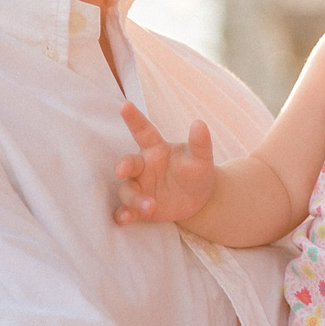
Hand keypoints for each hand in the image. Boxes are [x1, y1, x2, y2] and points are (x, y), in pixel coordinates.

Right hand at [112, 101, 214, 225]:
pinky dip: (122, 215)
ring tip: (151, 206)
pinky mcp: (138, 208)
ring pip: (126, 190)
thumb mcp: (202, 159)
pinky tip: (123, 220)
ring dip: (134, 198)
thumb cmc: (196, 172)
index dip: (134, 118)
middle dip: (122, 165)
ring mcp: (139, 187)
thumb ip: (200, 143)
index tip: (125, 105)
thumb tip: (199, 123)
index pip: (143, 131)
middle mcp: (143, 166)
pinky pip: (125, 210)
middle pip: (127, 162)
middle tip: (123, 170)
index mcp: (156, 149)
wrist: (198, 199)